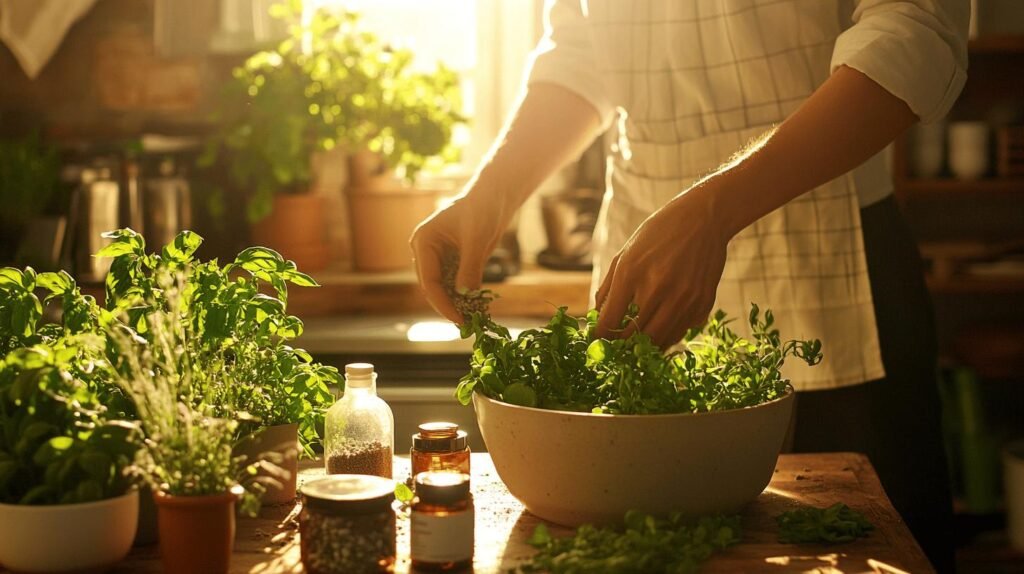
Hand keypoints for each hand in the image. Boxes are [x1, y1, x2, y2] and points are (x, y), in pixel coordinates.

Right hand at [410, 191, 508, 322]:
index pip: (429, 280)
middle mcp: (427, 251)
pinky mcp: (454, 262)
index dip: (442, 303)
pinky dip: (467, 296)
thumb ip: (469, 267)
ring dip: (458, 303)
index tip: (458, 319)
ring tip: (474, 320)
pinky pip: (457, 284)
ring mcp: (439, 258)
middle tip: (466, 325)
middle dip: (449, 306)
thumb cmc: (483, 208)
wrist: (495, 195)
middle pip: (434, 288)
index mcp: (424, 241)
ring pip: (445, 288)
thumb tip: (465, 296)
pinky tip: (478, 308)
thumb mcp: (477, 239)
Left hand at [594, 187, 727, 348]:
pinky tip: (659, 328)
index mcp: (631, 273)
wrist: (703, 218)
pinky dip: (666, 337)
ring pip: (658, 341)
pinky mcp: (702, 304)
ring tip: (636, 342)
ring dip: (644, 346)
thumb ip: (608, 288)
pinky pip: (680, 333)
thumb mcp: (625, 253)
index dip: (599, 337)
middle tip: (615, 346)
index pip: (609, 321)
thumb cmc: (658, 233)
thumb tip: (597, 318)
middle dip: (619, 346)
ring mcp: (683, 299)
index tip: (597, 340)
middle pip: (632, 338)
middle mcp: (657, 288)